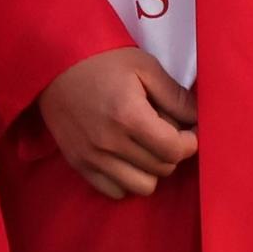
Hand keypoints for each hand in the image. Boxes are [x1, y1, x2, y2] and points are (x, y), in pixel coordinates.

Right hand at [36, 47, 198, 199]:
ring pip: (143, 187)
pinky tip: (125, 156)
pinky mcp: (78, 164)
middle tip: (163, 130)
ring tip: (144, 145)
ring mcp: (92, 157)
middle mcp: (110, 143)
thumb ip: (175, 96)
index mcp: (129, 116)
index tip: (188, 130)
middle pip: (162, 169)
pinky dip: (127, 179)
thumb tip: (199, 118)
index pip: (175, 150)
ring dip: (151, 169)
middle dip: (171, 151)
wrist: (52, 62)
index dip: (190, 142)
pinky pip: (115, 191)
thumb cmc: (101, 60)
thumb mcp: (144, 67)